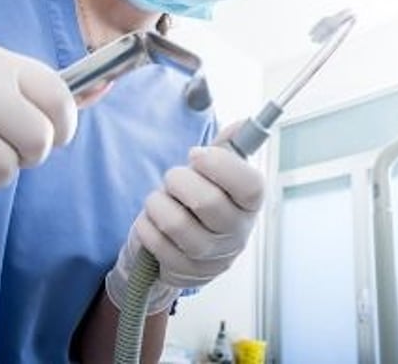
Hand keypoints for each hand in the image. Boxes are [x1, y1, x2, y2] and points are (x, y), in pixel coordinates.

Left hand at [106, 126, 263, 312]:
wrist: (186, 251)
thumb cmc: (202, 204)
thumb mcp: (218, 175)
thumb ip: (227, 147)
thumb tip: (241, 124)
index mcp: (251, 205)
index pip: (249, 185)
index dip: (220, 165)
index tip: (196, 155)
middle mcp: (237, 233)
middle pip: (207, 202)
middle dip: (179, 181)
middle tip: (173, 178)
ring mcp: (211, 257)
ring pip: (176, 223)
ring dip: (158, 202)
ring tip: (160, 199)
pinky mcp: (184, 272)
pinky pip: (155, 241)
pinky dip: (146, 224)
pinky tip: (153, 221)